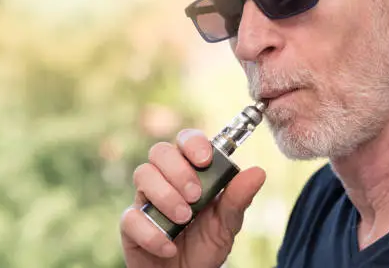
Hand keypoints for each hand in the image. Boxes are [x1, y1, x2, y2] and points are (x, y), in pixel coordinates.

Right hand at [120, 129, 265, 267]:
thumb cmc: (206, 246)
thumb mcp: (227, 224)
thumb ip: (238, 199)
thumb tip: (258, 172)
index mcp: (190, 171)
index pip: (186, 140)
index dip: (193, 142)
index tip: (205, 159)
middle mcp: (165, 179)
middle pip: (160, 151)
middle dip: (178, 170)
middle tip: (195, 196)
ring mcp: (146, 199)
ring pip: (143, 174)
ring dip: (166, 196)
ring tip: (184, 219)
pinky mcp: (131, 225)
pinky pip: (130, 217)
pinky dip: (152, 233)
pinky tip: (169, 247)